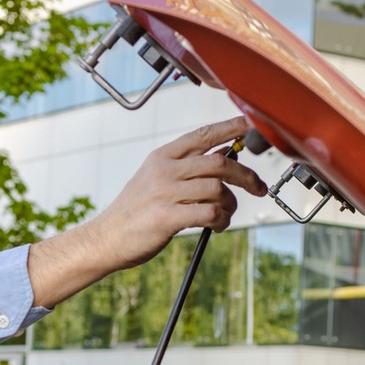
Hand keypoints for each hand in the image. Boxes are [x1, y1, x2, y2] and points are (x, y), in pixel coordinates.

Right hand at [28, 116, 266, 306]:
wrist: (107, 238)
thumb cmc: (136, 211)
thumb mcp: (156, 178)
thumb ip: (188, 166)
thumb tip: (225, 153)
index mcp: (162, 156)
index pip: (203, 135)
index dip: (230, 128)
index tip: (250, 127)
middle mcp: (164, 170)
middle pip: (220, 163)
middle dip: (246, 176)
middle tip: (258, 187)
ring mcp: (165, 193)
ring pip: (218, 190)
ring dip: (231, 205)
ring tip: (225, 216)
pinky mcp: (167, 217)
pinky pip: (210, 213)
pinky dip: (221, 220)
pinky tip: (217, 226)